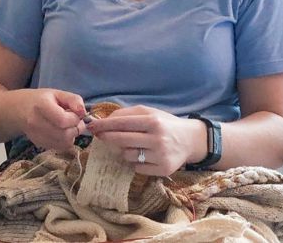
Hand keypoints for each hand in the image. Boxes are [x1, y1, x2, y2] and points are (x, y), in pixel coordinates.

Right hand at [17, 88, 86, 151]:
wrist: (18, 110)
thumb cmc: (40, 99)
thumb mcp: (57, 93)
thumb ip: (73, 100)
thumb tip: (83, 113)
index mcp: (41, 106)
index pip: (63, 120)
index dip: (74, 119)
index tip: (76, 114)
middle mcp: (36, 123)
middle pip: (64, 135)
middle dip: (75, 129)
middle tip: (75, 121)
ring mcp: (36, 136)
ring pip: (63, 144)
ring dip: (72, 136)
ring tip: (68, 126)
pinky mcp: (39, 144)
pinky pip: (59, 147)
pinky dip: (65, 141)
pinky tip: (62, 132)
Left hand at [85, 105, 206, 175]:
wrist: (190, 140)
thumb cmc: (164, 124)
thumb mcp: (149, 112)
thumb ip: (127, 114)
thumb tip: (104, 120)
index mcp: (153, 121)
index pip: (122, 123)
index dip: (104, 125)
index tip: (91, 126)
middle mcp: (157, 138)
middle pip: (121, 140)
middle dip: (107, 137)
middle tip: (99, 136)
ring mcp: (160, 156)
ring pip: (127, 155)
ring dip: (124, 151)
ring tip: (134, 145)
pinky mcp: (163, 170)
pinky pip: (137, 168)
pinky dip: (136, 162)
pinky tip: (144, 155)